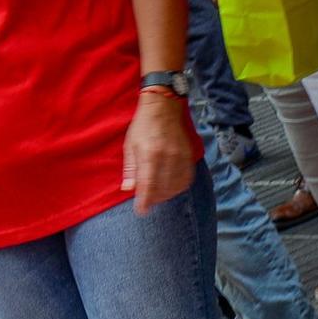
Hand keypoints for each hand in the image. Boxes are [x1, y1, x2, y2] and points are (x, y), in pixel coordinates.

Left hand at [123, 93, 195, 214]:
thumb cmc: (142, 126)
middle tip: (147, 202)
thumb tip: (128, 189)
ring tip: (157, 196)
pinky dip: (179, 187)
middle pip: (164, 187)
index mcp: (150, 154)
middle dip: (155, 199)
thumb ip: (130, 168)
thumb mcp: (129, 145)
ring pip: (177, 185)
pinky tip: (171, 188)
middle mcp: (167, 157)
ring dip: (167, 195)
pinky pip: (187, 178)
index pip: (148, 184)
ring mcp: (180, 156)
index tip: (141, 211)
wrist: (163, 107)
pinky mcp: (188, 155)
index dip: (145, 201)